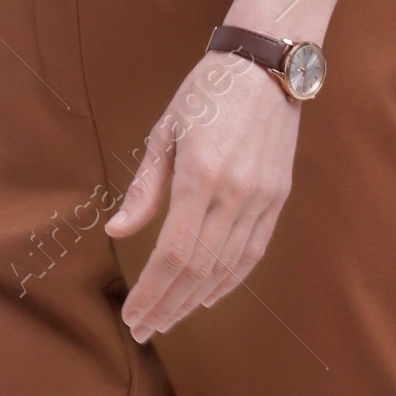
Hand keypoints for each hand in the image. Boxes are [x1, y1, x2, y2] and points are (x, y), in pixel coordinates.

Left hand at [104, 54, 299, 341]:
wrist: (267, 65)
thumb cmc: (207, 93)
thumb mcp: (165, 132)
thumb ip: (145, 188)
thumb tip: (118, 232)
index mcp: (202, 176)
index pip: (174, 254)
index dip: (152, 292)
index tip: (133, 316)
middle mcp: (236, 194)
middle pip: (200, 270)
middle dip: (169, 306)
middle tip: (145, 330)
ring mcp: (262, 198)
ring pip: (229, 268)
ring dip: (196, 300)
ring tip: (170, 319)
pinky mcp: (278, 198)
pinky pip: (253, 253)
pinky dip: (229, 281)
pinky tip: (207, 296)